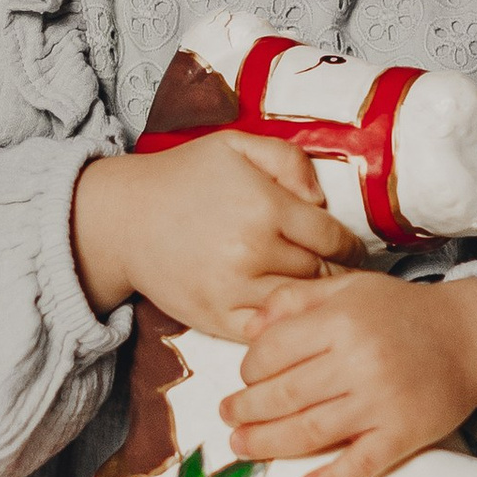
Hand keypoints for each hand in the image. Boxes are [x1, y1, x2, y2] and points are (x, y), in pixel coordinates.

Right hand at [72, 134, 361, 338]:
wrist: (122, 218)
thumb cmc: (183, 177)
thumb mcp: (235, 145)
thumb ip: (287, 159)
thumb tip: (322, 200)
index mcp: (264, 207)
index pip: (333, 238)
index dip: (350, 244)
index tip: (354, 249)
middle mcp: (252, 252)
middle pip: (321, 272)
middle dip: (336, 271)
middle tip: (345, 272)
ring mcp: (234, 291)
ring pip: (299, 303)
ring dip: (315, 300)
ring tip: (325, 294)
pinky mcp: (215, 319)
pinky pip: (268, 331)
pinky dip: (285, 325)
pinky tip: (289, 314)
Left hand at [222, 272, 476, 476]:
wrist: (470, 338)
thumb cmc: (401, 313)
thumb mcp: (350, 289)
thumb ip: (298, 300)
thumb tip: (249, 327)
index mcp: (342, 320)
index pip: (273, 351)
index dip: (250, 369)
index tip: (245, 379)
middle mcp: (360, 360)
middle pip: (285, 395)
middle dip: (246, 410)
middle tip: (228, 417)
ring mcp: (383, 401)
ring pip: (312, 431)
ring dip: (269, 444)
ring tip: (243, 446)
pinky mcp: (405, 433)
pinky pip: (362, 463)